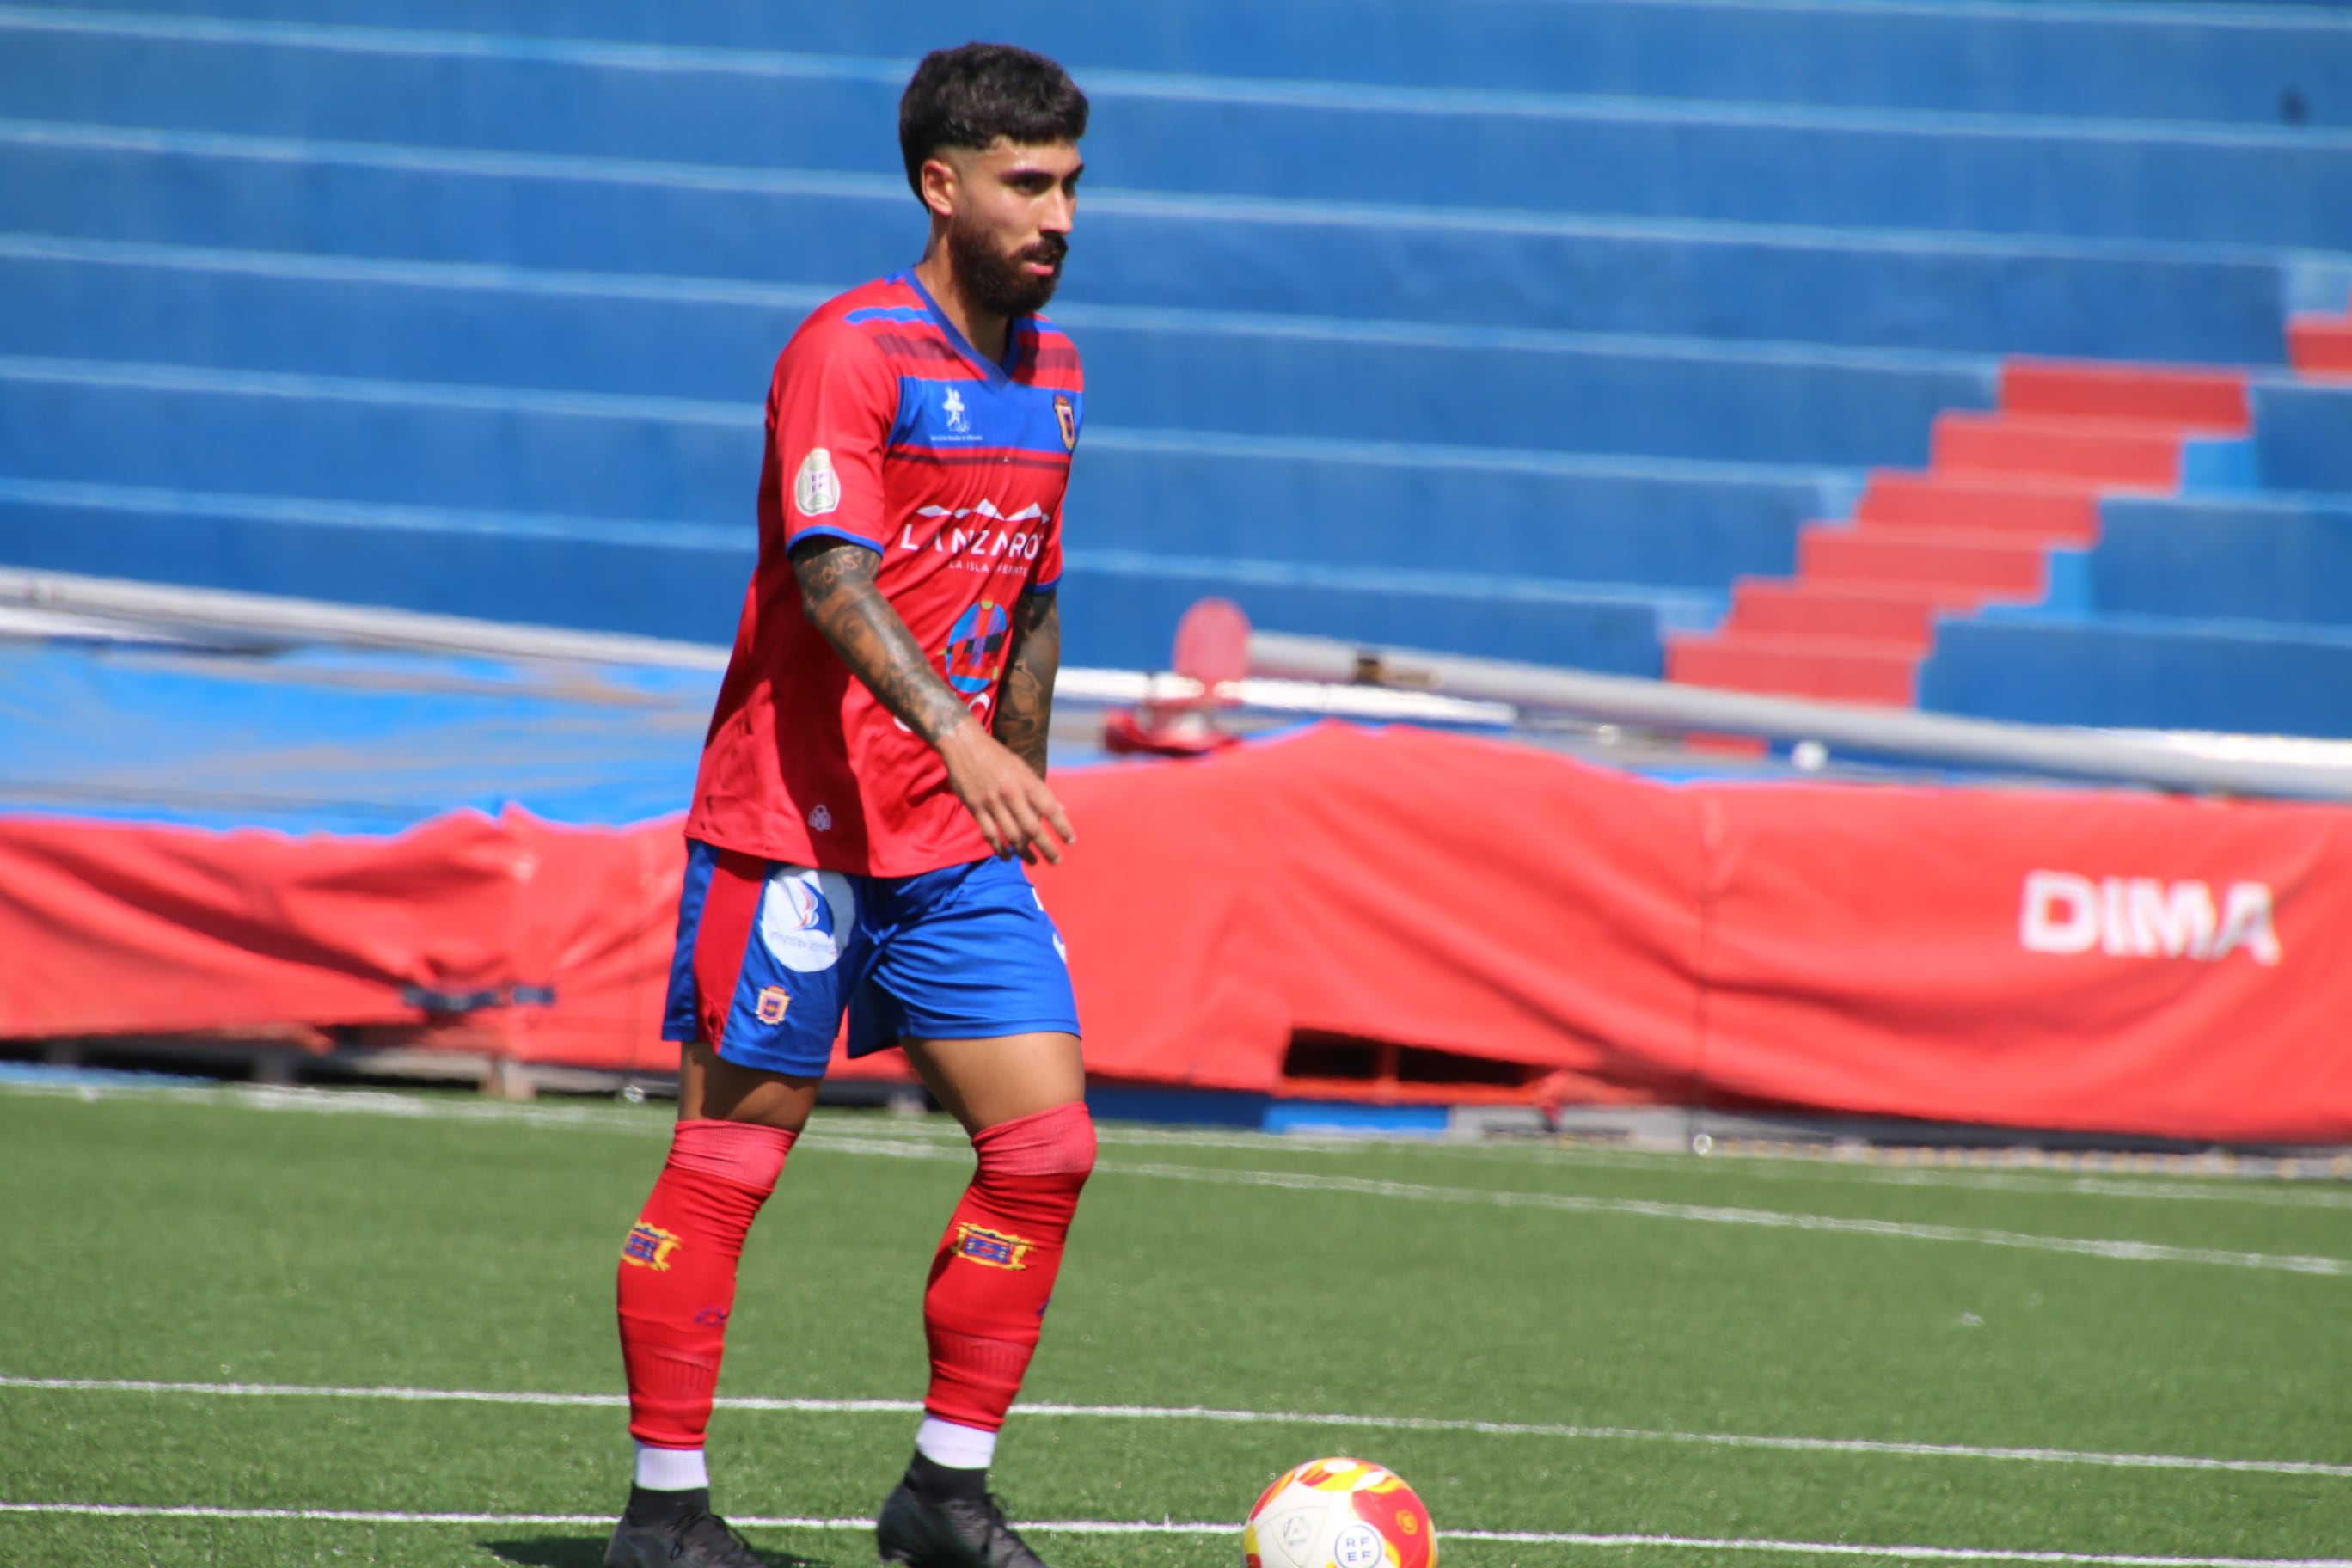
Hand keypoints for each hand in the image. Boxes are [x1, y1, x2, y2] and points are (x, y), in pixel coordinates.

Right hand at [936, 715, 1075, 863]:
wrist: (964, 744)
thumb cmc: (997, 756)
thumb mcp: (1022, 767)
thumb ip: (1040, 790)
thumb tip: (1061, 808)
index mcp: (1026, 780)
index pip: (1050, 808)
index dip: (1062, 826)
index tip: (1070, 841)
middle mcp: (1011, 792)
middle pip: (1032, 828)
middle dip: (1046, 847)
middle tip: (1055, 860)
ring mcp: (992, 801)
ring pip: (1012, 835)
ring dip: (1024, 852)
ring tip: (1033, 861)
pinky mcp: (975, 808)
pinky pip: (990, 834)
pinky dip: (999, 849)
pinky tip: (1007, 857)